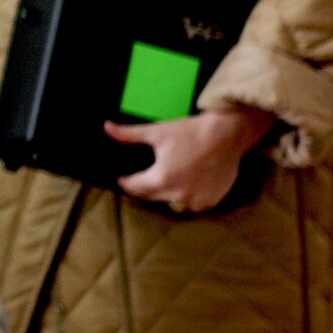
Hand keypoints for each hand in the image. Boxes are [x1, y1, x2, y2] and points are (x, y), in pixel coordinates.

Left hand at [107, 106, 273, 213]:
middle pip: (152, 196)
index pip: (135, 188)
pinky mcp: (211, 202)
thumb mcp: (157, 132)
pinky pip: (192, 205)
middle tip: (143, 177)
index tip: (122, 177)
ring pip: (172, 203)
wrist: (226, 134)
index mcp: (161, 179)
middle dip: (145, 187)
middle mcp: (178, 194)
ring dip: (166, 195)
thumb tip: (106, 128)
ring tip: (165, 181)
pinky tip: (185, 185)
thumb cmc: (189, 132)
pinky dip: (187, 197)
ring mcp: (196, 200)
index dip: (126, 182)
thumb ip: (129, 134)